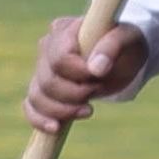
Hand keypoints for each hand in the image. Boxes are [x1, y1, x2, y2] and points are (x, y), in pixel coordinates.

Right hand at [26, 17, 154, 130]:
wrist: (123, 58)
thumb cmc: (126, 44)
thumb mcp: (128, 39)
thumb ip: (112, 46)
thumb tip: (96, 68)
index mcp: (64, 30)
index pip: (59, 58)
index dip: (77, 73)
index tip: (99, 76)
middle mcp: (46, 48)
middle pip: (47, 81)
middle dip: (74, 94)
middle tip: (98, 90)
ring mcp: (42, 70)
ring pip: (37, 96)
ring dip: (62, 110)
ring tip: (88, 110)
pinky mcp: (43, 90)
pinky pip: (30, 107)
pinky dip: (39, 119)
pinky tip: (56, 127)